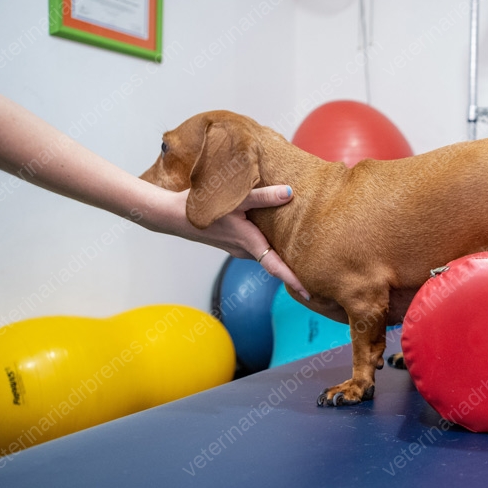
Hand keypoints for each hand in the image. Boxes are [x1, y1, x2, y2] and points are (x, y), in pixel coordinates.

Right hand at [146, 184, 309, 299]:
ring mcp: (237, 248)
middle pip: (274, 262)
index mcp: (248, 242)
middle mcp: (244, 250)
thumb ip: (263, 196)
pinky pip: (256, 247)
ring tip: (304, 256)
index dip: (293, 281)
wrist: (170, 215)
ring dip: (281, 256)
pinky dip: (269, 246)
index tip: (309, 295)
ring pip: (265, 254)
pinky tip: (278, 237)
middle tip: (317, 276)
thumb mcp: (235, 199)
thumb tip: (290, 192)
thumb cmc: (201, 207)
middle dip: (293, 269)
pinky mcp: (232, 243)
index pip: (276, 267)